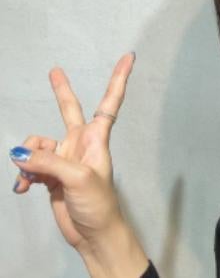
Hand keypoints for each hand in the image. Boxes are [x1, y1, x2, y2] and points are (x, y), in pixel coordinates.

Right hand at [10, 52, 137, 257]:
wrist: (92, 234)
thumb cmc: (98, 205)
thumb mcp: (76, 179)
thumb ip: (47, 162)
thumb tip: (19, 153)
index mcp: (96, 138)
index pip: (109, 102)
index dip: (119, 79)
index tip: (129, 57)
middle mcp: (80, 143)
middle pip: (69, 110)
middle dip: (61, 91)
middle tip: (55, 70)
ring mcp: (65, 159)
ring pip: (36, 144)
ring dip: (27, 157)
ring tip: (30, 177)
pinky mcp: (51, 175)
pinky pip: (29, 165)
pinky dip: (22, 175)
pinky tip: (23, 188)